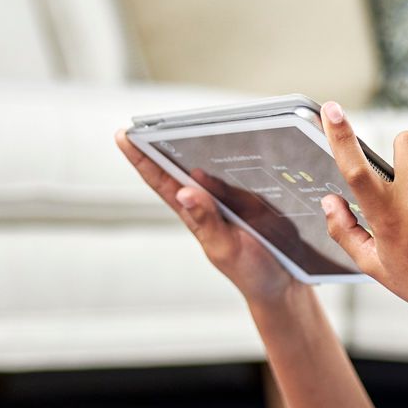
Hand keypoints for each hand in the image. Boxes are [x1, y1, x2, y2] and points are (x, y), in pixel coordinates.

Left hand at [115, 130, 299, 305]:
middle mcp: (209, 205)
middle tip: (149, 121)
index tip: (122, 136)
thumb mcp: (225, 248)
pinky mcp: (253, 199)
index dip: (141, 160)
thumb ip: (207, 221)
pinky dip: (235, 158)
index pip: (162, 183)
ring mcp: (230, 201)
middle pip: (180, 169)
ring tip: (185, 125)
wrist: (285, 285)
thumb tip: (184, 192)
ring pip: (209, 167)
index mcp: (195, 216)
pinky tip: (234, 144)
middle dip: (164, 143)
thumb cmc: (252, 273)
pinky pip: (239, 173)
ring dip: (198, 146)